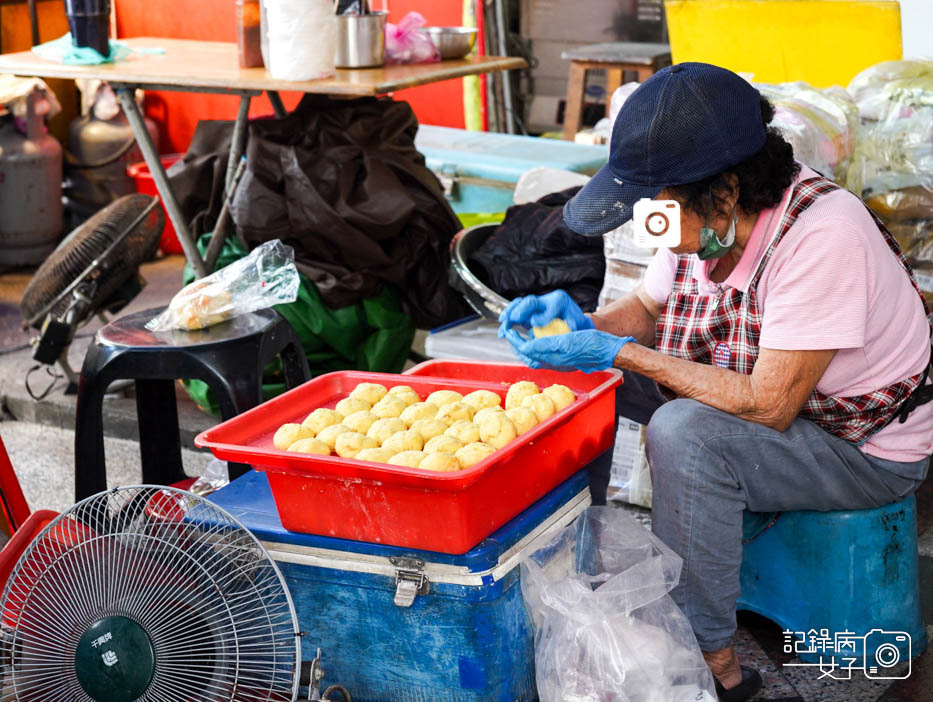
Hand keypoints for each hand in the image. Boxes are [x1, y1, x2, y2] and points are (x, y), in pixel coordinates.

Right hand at [498, 290, 593, 334]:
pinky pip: (516, 311)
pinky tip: (504, 330)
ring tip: (503, 324)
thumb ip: (570, 324)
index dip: (540, 316)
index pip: (548, 305)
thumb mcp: (577, 324)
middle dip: (518, 311)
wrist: (575, 322)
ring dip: (509, 314)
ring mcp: (537, 305)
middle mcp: (546, 300)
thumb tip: (560, 326)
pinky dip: (508, 319)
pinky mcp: (529, 312)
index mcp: (559, 301)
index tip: (533, 324)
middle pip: (529, 302)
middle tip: (509, 321)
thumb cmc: (577, 325)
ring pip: (519, 304)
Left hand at [502, 328, 634, 372]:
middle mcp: (553, 362)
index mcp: (552, 359)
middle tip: (509, 332)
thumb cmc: (590, 344)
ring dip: (524, 346)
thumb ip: (544, 346)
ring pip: (534, 356)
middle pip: (527, 356)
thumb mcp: (565, 342)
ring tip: (518, 336)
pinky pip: (544, 354)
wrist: (607, 350)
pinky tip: (536, 338)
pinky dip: (535, 346)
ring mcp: (559, 362)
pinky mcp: (564, 359)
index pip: (526, 351)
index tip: (508, 330)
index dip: (515, 340)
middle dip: (515, 345)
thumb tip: (525, 346)